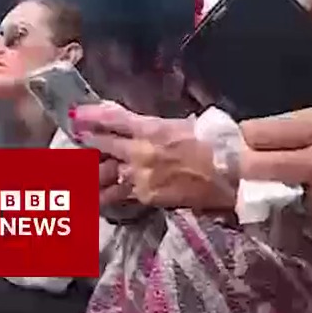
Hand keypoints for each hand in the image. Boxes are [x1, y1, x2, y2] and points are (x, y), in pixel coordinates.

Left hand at [72, 101, 234, 210]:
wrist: (234, 171)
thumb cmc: (219, 140)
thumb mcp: (189, 123)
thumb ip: (164, 125)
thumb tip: (151, 126)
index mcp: (152, 129)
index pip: (114, 120)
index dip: (93, 116)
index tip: (77, 114)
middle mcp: (140, 153)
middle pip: (103, 146)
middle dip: (88, 143)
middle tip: (77, 140)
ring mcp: (141, 178)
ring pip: (104, 177)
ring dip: (91, 174)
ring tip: (78, 174)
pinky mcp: (148, 198)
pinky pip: (121, 196)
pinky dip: (110, 195)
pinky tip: (99, 197)